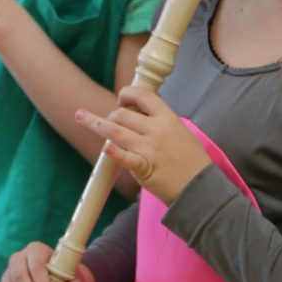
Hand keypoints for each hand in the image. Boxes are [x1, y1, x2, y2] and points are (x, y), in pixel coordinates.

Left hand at [75, 86, 211, 203]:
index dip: (128, 93)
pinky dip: (113, 152)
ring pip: (116, 131)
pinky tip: (105, 147)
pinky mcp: (144, 168)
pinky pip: (124, 157)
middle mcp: (157, 130)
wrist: (201, 188)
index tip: (121, 97)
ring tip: (80, 116)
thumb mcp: (182, 133)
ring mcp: (149, 149)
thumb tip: (140, 116)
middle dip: (112, 115)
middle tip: (109, 121)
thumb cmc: (192, 162)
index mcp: (168, 119)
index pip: (144, 96)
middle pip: (124, 114)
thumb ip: (161, 123)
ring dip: (95, 123)